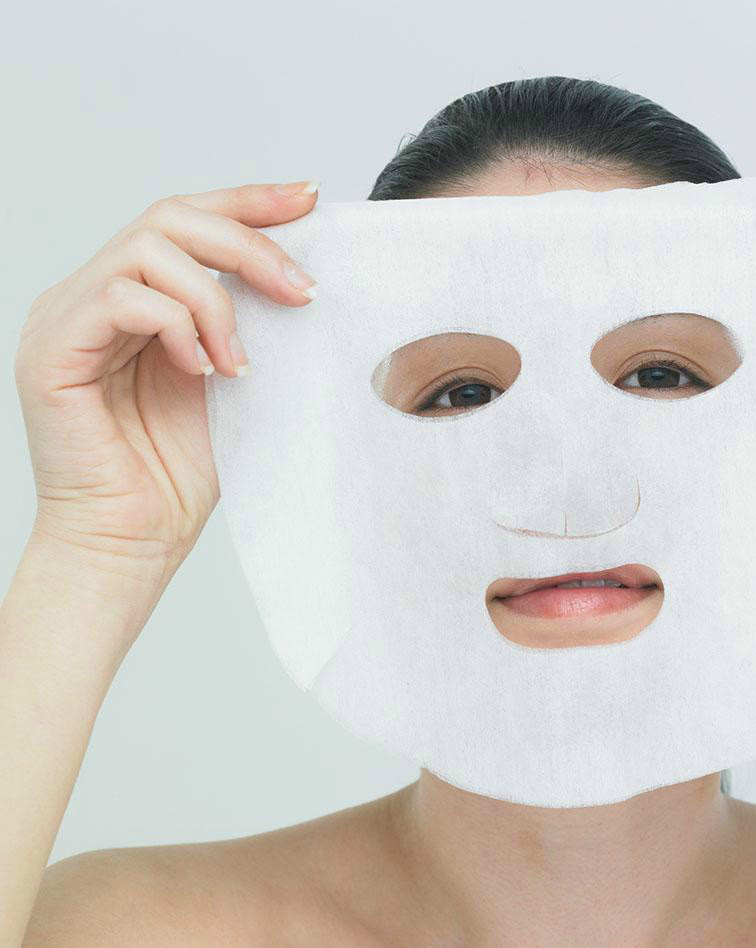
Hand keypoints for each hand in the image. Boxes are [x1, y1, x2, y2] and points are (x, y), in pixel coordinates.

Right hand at [14, 181, 321, 584]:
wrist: (131, 543)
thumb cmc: (177, 475)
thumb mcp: (229, 382)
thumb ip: (246, 328)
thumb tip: (304, 281)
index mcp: (135, 300)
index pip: (189, 222)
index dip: (250, 202)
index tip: (308, 199)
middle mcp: (94, 296)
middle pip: (170, 216)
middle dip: (249, 243)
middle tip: (302, 291)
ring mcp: (66, 317)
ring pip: (147, 248)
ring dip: (214, 299)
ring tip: (238, 363)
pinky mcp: (51, 349)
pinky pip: (120, 297)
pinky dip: (176, 326)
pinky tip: (202, 372)